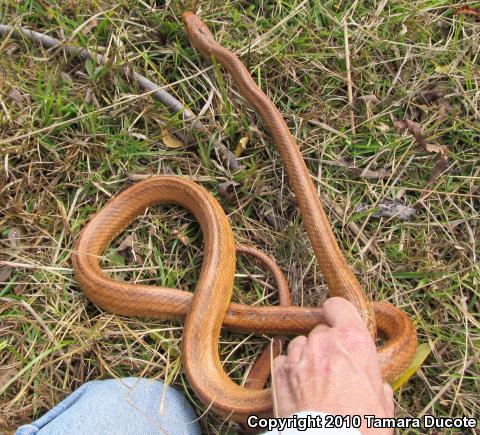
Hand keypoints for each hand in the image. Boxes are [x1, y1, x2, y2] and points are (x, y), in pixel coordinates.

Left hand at [272, 297, 393, 433]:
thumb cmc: (361, 428)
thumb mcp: (382, 408)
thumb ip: (379, 388)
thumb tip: (381, 388)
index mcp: (353, 342)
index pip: (339, 306)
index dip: (337, 313)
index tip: (337, 320)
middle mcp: (324, 342)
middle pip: (321, 331)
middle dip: (327, 345)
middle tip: (334, 369)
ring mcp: (299, 355)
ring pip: (301, 344)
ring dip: (307, 356)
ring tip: (316, 380)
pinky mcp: (280, 372)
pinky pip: (284, 360)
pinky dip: (290, 369)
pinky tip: (299, 387)